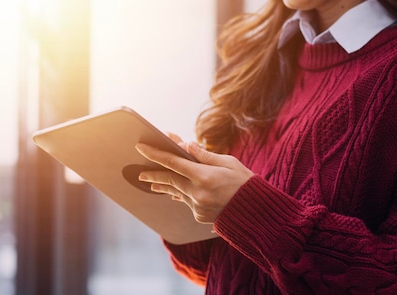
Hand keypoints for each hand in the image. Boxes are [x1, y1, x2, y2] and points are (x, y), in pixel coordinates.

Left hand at [135, 140, 253, 223]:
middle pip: (169, 179)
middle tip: (140, 172)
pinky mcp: (199, 216)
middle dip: (153, 174)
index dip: (155, 154)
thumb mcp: (228, 162)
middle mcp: (197, 192)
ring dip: (163, 185)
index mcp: (204, 176)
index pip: (173, 162)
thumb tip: (186, 144)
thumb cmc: (244, 182)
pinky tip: (175, 192)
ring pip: (175, 192)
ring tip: (151, 182)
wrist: (256, 212)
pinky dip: (181, 195)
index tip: (141, 147)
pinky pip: (186, 202)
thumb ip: (204, 155)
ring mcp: (197, 206)